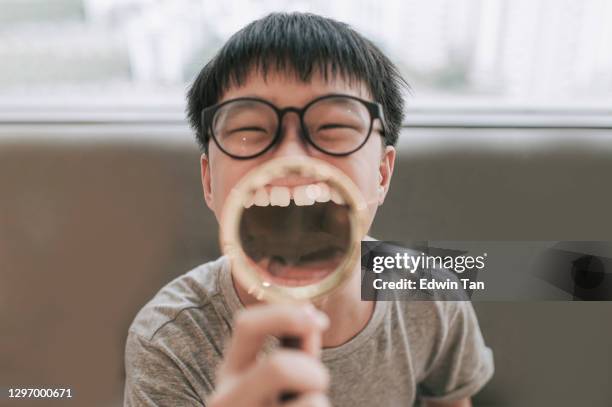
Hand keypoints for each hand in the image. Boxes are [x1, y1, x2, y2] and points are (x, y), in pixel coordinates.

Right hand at [208, 303, 330, 406]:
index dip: (287, 314)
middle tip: (317, 384)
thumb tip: (312, 320)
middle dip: (313, 371)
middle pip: (279, 367)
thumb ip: (294, 347)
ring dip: (321, 402)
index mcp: (229, 372)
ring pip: (311, 403)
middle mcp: (226, 400)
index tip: (320, 321)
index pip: (246, 325)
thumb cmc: (279, 406)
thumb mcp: (280, 376)